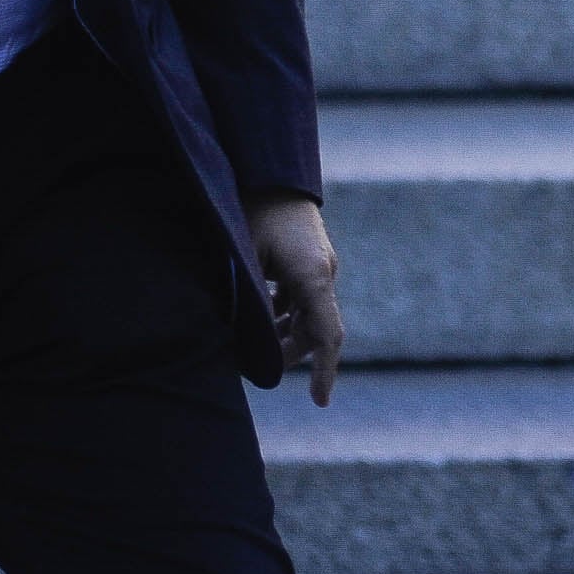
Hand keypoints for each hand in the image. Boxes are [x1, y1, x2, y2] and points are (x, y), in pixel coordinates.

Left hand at [247, 191, 342, 405]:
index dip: (324, 371)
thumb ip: (252, 303)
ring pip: (305, 314)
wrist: (270, 171)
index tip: (320, 402)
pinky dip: (280, 311)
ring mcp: (317, 264)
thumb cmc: (253, 212)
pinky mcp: (308, 258)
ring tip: (247, 340)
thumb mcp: (246, 260)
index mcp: (313, 276)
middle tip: (254, 367)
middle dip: (287, 352)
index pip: (327, 336)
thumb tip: (246, 343)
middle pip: (312, 330)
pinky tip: (256, 311)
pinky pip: (300, 296)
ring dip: (281, 331)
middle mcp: (322, 273)